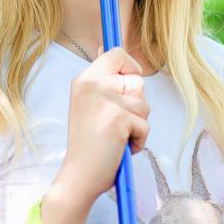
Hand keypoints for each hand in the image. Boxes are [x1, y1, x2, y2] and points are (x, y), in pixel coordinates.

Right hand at [56, 44, 149, 202]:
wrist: (78, 176)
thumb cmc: (89, 145)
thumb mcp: (89, 105)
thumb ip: (103, 82)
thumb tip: (106, 47)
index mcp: (84, 79)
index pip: (116, 53)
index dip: (129, 68)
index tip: (126, 90)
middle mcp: (92, 84)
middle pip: (137, 81)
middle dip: (135, 106)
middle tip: (114, 124)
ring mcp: (105, 99)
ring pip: (144, 105)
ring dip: (137, 126)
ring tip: (115, 137)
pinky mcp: (118, 117)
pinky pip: (145, 125)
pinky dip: (138, 140)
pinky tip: (119, 148)